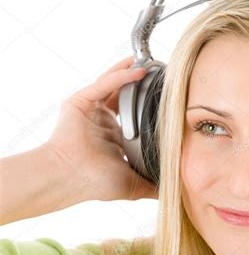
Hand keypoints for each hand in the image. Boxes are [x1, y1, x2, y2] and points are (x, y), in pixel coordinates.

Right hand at [45, 56, 157, 201]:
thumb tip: (174, 192)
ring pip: (114, 85)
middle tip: (162, 74)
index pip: (136, 115)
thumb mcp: (133, 186)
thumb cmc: (94, 183)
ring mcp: (91, 111)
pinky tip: (139, 71)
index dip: (150, 106)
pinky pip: (104, 84)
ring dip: (131, 72)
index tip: (170, 99)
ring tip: (151, 62)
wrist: (68, 178)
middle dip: (141, 84)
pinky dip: (121, 76)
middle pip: (125, 96)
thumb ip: (153, 186)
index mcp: (114, 137)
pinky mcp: (81, 102)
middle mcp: (103, 121)